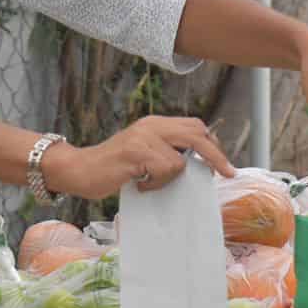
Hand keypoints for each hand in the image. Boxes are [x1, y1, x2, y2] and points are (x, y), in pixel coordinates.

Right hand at [43, 116, 233, 200]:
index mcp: (155, 124)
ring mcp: (143, 137)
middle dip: (216, 155)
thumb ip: (166, 152)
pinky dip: (156, 183)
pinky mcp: (135, 152)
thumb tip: (199, 165)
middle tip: (228, 173)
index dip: (212, 144)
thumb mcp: (143, 153)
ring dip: (169, 178)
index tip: (224, 165)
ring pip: (179, 160)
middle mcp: (151, 126)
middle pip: (196, 134)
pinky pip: (164, 169)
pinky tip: (139, 184)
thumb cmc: (112, 169)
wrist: (78, 170)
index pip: (195, 126)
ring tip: (148, 182)